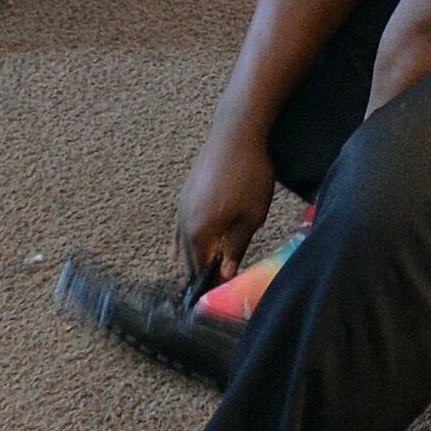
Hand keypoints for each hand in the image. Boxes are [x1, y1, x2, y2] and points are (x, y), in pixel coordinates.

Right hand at [174, 126, 276, 290]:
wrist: (235, 134)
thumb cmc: (248, 175)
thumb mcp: (251, 217)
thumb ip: (236, 248)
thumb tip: (226, 274)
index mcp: (200, 232)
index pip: (201, 270)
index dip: (210, 285)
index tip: (219, 296)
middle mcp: (184, 223)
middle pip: (189, 259)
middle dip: (200, 276)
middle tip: (213, 290)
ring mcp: (181, 208)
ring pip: (183, 244)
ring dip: (193, 259)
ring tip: (202, 275)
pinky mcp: (184, 196)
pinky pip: (180, 229)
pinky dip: (184, 243)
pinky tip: (181, 253)